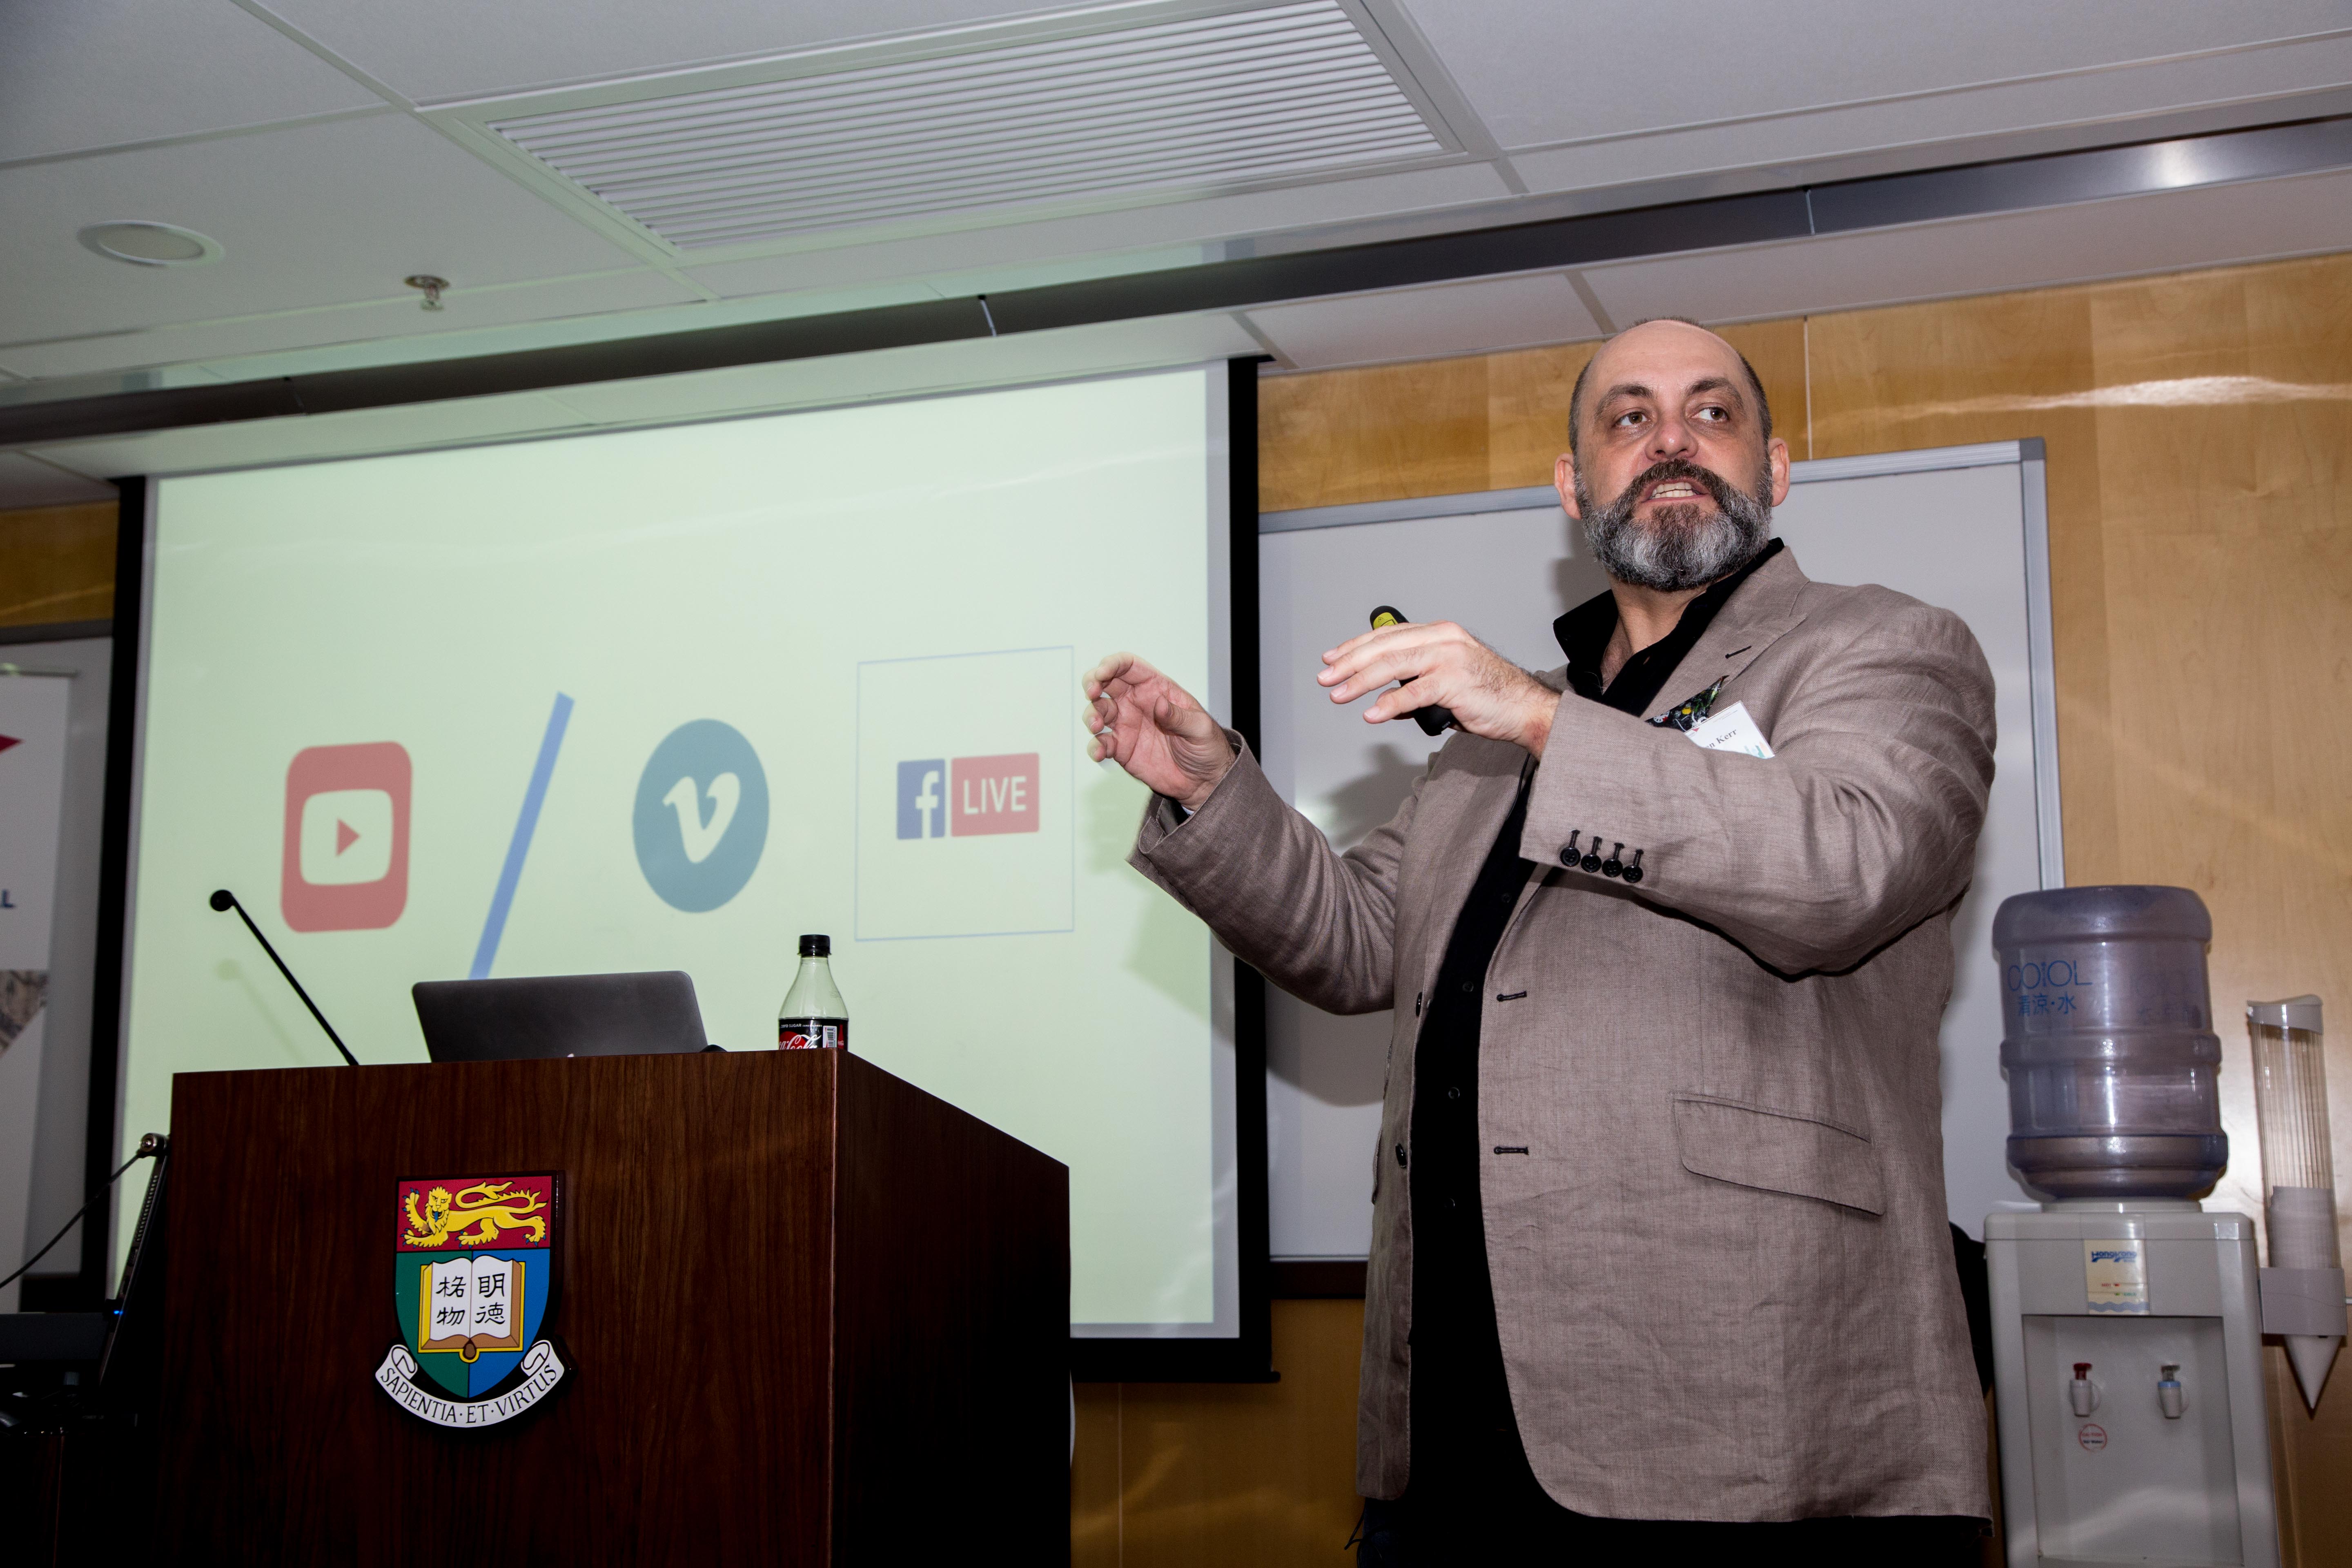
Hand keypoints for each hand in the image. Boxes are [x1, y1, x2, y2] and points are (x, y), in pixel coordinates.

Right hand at [1084, 653, 1236, 811]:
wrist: (1204, 780)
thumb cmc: (1206, 747)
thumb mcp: (1200, 728)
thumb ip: (1179, 716)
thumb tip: (1159, 704)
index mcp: (1156, 688)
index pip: (1129, 666)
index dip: (1112, 664)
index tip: (1103, 673)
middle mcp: (1137, 703)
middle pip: (1106, 683)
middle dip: (1092, 683)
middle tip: (1092, 693)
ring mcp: (1126, 725)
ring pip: (1098, 711)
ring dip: (1091, 714)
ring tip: (1096, 726)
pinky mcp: (1121, 749)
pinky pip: (1101, 743)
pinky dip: (1094, 746)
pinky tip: (1099, 752)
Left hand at [1318, 620, 1559, 755]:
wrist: (1525, 708)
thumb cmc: (1489, 696)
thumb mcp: (1446, 684)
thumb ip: (1416, 687)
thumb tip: (1385, 704)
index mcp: (1440, 633)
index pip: (1388, 636)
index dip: (1356, 646)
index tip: (1332, 658)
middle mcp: (1443, 638)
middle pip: (1385, 647)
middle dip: (1350, 663)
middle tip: (1326, 678)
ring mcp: (1449, 658)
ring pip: (1393, 665)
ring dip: (1360, 681)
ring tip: (1339, 695)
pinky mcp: (1455, 681)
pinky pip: (1413, 692)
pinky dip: (1389, 704)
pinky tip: (1372, 714)